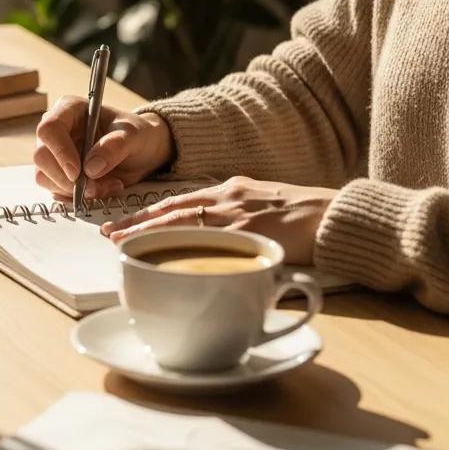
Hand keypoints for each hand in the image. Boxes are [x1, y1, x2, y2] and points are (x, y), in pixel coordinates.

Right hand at [34, 97, 173, 199]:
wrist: (142, 153)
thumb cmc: (136, 135)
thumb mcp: (133, 136)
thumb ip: (114, 147)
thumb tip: (90, 168)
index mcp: (69, 110)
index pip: (49, 129)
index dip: (60, 152)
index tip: (78, 172)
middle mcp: (56, 130)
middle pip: (41, 156)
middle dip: (67, 179)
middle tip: (96, 187)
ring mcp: (54, 153)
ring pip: (45, 177)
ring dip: (74, 191)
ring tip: (106, 186)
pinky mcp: (58, 174)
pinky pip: (56, 191)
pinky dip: (77, 198)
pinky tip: (101, 189)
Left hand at [101, 176, 338, 265]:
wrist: (340, 215)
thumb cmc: (308, 217)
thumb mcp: (265, 209)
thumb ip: (238, 221)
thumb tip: (215, 244)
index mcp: (231, 190)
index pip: (179, 200)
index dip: (148, 212)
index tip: (122, 222)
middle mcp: (228, 197)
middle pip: (172, 209)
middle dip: (137, 222)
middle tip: (108, 234)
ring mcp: (238, 215)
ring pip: (182, 223)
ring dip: (148, 234)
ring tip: (121, 244)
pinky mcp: (251, 234)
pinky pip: (209, 243)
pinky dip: (183, 250)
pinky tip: (163, 259)